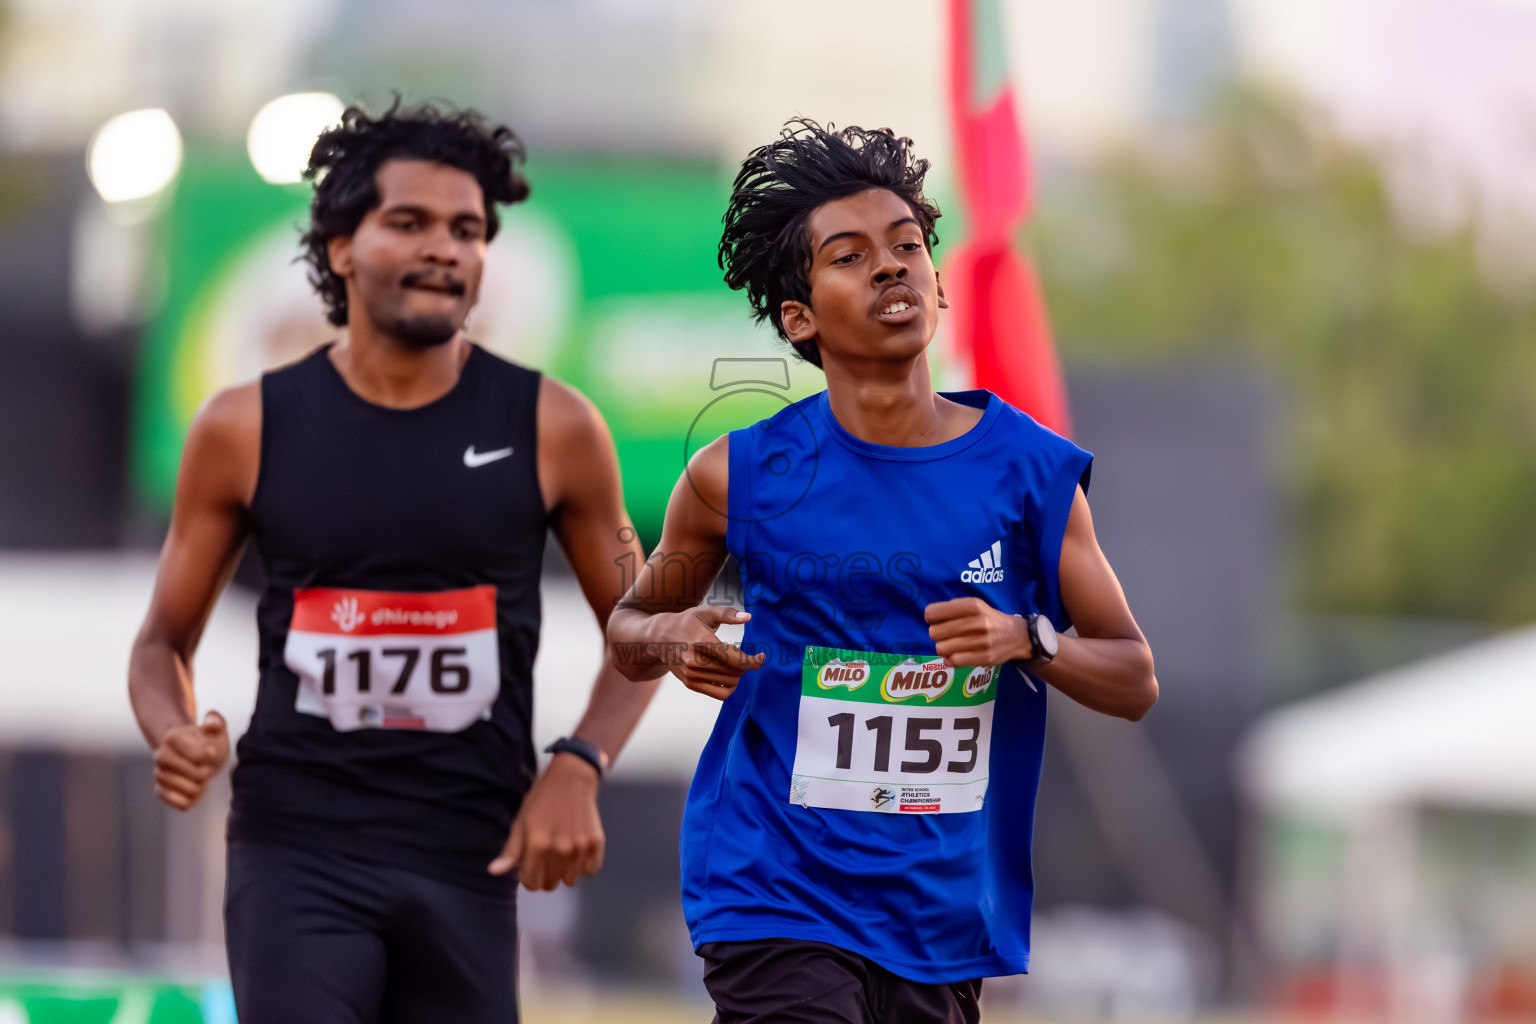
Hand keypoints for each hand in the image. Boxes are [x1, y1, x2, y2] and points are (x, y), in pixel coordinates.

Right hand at [152, 711, 229, 810]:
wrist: (193, 753)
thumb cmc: (206, 740)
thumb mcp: (215, 726)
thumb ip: (216, 720)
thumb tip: (212, 724)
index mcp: (173, 737)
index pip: (198, 754)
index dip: (210, 755)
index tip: (212, 752)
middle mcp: (161, 756)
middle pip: (195, 774)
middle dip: (208, 771)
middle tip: (208, 766)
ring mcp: (159, 774)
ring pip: (190, 790)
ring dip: (202, 785)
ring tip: (201, 776)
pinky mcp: (161, 792)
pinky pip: (183, 804)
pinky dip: (194, 799)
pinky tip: (195, 788)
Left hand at [489, 752, 604, 888]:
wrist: (572, 778)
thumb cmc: (541, 801)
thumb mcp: (521, 822)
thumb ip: (510, 850)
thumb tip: (493, 872)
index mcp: (537, 844)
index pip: (532, 884)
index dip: (529, 878)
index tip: (531, 865)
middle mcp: (560, 848)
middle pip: (550, 885)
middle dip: (546, 876)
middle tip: (547, 856)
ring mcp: (580, 846)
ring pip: (570, 880)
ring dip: (565, 871)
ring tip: (562, 850)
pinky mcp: (595, 843)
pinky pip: (589, 871)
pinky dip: (583, 866)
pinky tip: (577, 849)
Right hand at [663, 606, 766, 700]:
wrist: (659, 638)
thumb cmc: (686, 622)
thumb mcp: (705, 613)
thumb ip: (727, 614)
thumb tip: (748, 617)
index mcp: (702, 642)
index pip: (736, 659)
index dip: (754, 661)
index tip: (761, 657)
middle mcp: (696, 661)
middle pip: (736, 671)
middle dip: (742, 663)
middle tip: (735, 652)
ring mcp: (692, 675)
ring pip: (730, 683)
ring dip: (736, 673)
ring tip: (728, 662)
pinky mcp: (690, 684)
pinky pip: (721, 695)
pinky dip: (730, 687)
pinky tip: (726, 675)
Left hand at [924, 598, 1031, 666]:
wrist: (1017, 636)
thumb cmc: (989, 619)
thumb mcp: (974, 605)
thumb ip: (952, 608)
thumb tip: (930, 617)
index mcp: (972, 605)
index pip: (932, 613)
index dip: (931, 618)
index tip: (937, 620)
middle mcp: (977, 622)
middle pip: (934, 632)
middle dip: (936, 634)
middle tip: (946, 635)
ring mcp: (981, 641)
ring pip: (941, 648)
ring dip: (943, 648)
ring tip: (952, 646)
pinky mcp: (984, 657)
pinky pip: (953, 661)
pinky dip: (950, 660)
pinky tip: (955, 656)